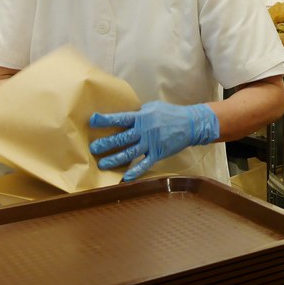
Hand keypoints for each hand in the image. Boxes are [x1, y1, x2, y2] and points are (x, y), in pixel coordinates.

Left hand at [88, 101, 219, 180]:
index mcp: (141, 117)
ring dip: (115, 159)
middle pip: (122, 138)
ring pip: (129, 153)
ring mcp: (151, 143)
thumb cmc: (170, 113)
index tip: (92, 120)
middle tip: (93, 148)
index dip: (106, 120)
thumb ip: (138, 113)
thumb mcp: (153, 107)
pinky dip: (135, 171)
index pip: (120, 118)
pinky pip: (145, 164)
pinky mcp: (158, 153)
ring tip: (103, 164)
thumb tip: (124, 117)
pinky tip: (125, 177)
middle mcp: (144, 130)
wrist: (190, 124)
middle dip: (106, 143)